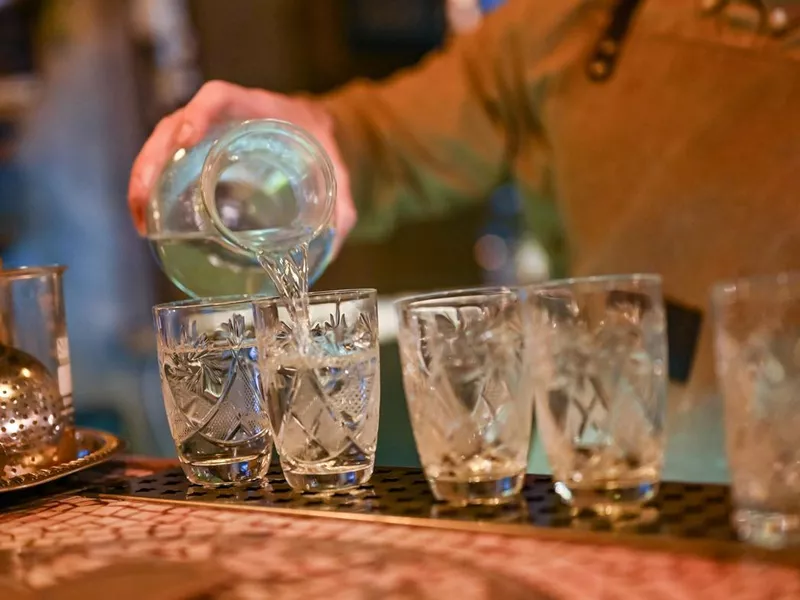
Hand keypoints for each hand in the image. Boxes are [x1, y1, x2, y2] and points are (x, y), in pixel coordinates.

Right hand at [127, 80, 355, 254]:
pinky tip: (149, 220)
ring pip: (164, 147)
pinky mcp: (202, 157)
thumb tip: (334, 243)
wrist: (319, 142)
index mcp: (259, 111)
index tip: (186, 139)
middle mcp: (226, 119)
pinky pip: (170, 166)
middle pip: (176, 125)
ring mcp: (208, 137)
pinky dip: (155, 190)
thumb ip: (340, 209)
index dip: (199, 113)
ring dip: (145, 178)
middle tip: (145, 200)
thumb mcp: (338, 177)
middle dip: (154, 159)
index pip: (219, 98)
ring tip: (141, 218)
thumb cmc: (324, 151)